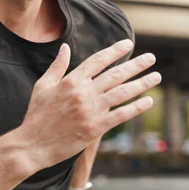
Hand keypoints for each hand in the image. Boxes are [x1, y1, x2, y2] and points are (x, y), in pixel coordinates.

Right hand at [19, 39, 160, 170]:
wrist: (32, 145)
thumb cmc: (36, 116)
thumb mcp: (42, 86)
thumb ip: (57, 66)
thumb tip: (65, 47)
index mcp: (71, 81)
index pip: (98, 60)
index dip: (115, 51)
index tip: (128, 44)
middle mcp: (83, 93)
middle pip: (115, 74)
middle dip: (136, 65)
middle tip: (151, 58)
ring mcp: (91, 110)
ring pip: (122, 93)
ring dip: (142, 83)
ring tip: (156, 77)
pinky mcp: (95, 128)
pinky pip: (120, 115)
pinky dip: (136, 108)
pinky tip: (148, 101)